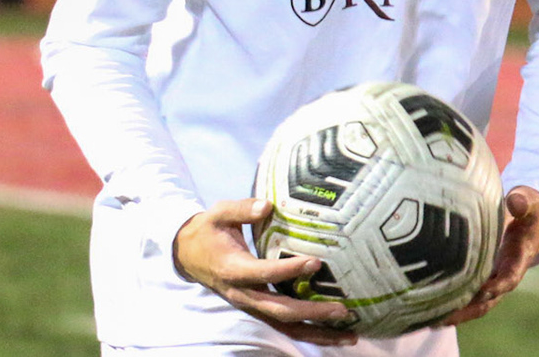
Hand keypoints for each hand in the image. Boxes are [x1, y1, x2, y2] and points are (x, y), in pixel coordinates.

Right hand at [173, 198, 356, 346]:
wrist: (189, 256)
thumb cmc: (209, 231)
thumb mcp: (218, 213)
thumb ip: (242, 209)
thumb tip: (267, 204)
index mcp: (233, 269)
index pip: (263, 274)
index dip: (289, 271)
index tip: (315, 262)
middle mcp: (243, 295)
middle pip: (279, 311)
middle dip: (311, 313)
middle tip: (342, 309)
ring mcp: (251, 306)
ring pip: (285, 327)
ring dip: (317, 333)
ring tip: (349, 334)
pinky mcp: (258, 310)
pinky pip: (285, 326)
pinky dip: (311, 333)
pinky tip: (336, 333)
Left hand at [441, 186, 538, 326]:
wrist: (531, 223)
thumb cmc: (528, 211)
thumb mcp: (530, 203)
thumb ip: (523, 202)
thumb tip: (513, 201)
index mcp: (518, 259)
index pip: (509, 278)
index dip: (497, 286)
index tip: (482, 291)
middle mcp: (504, 275)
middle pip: (487, 301)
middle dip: (467, 310)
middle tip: (443, 318)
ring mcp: (492, 280)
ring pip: (474, 304)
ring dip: (455, 313)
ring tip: (428, 320)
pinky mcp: (481, 279)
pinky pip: (466, 296)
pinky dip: (449, 304)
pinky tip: (426, 309)